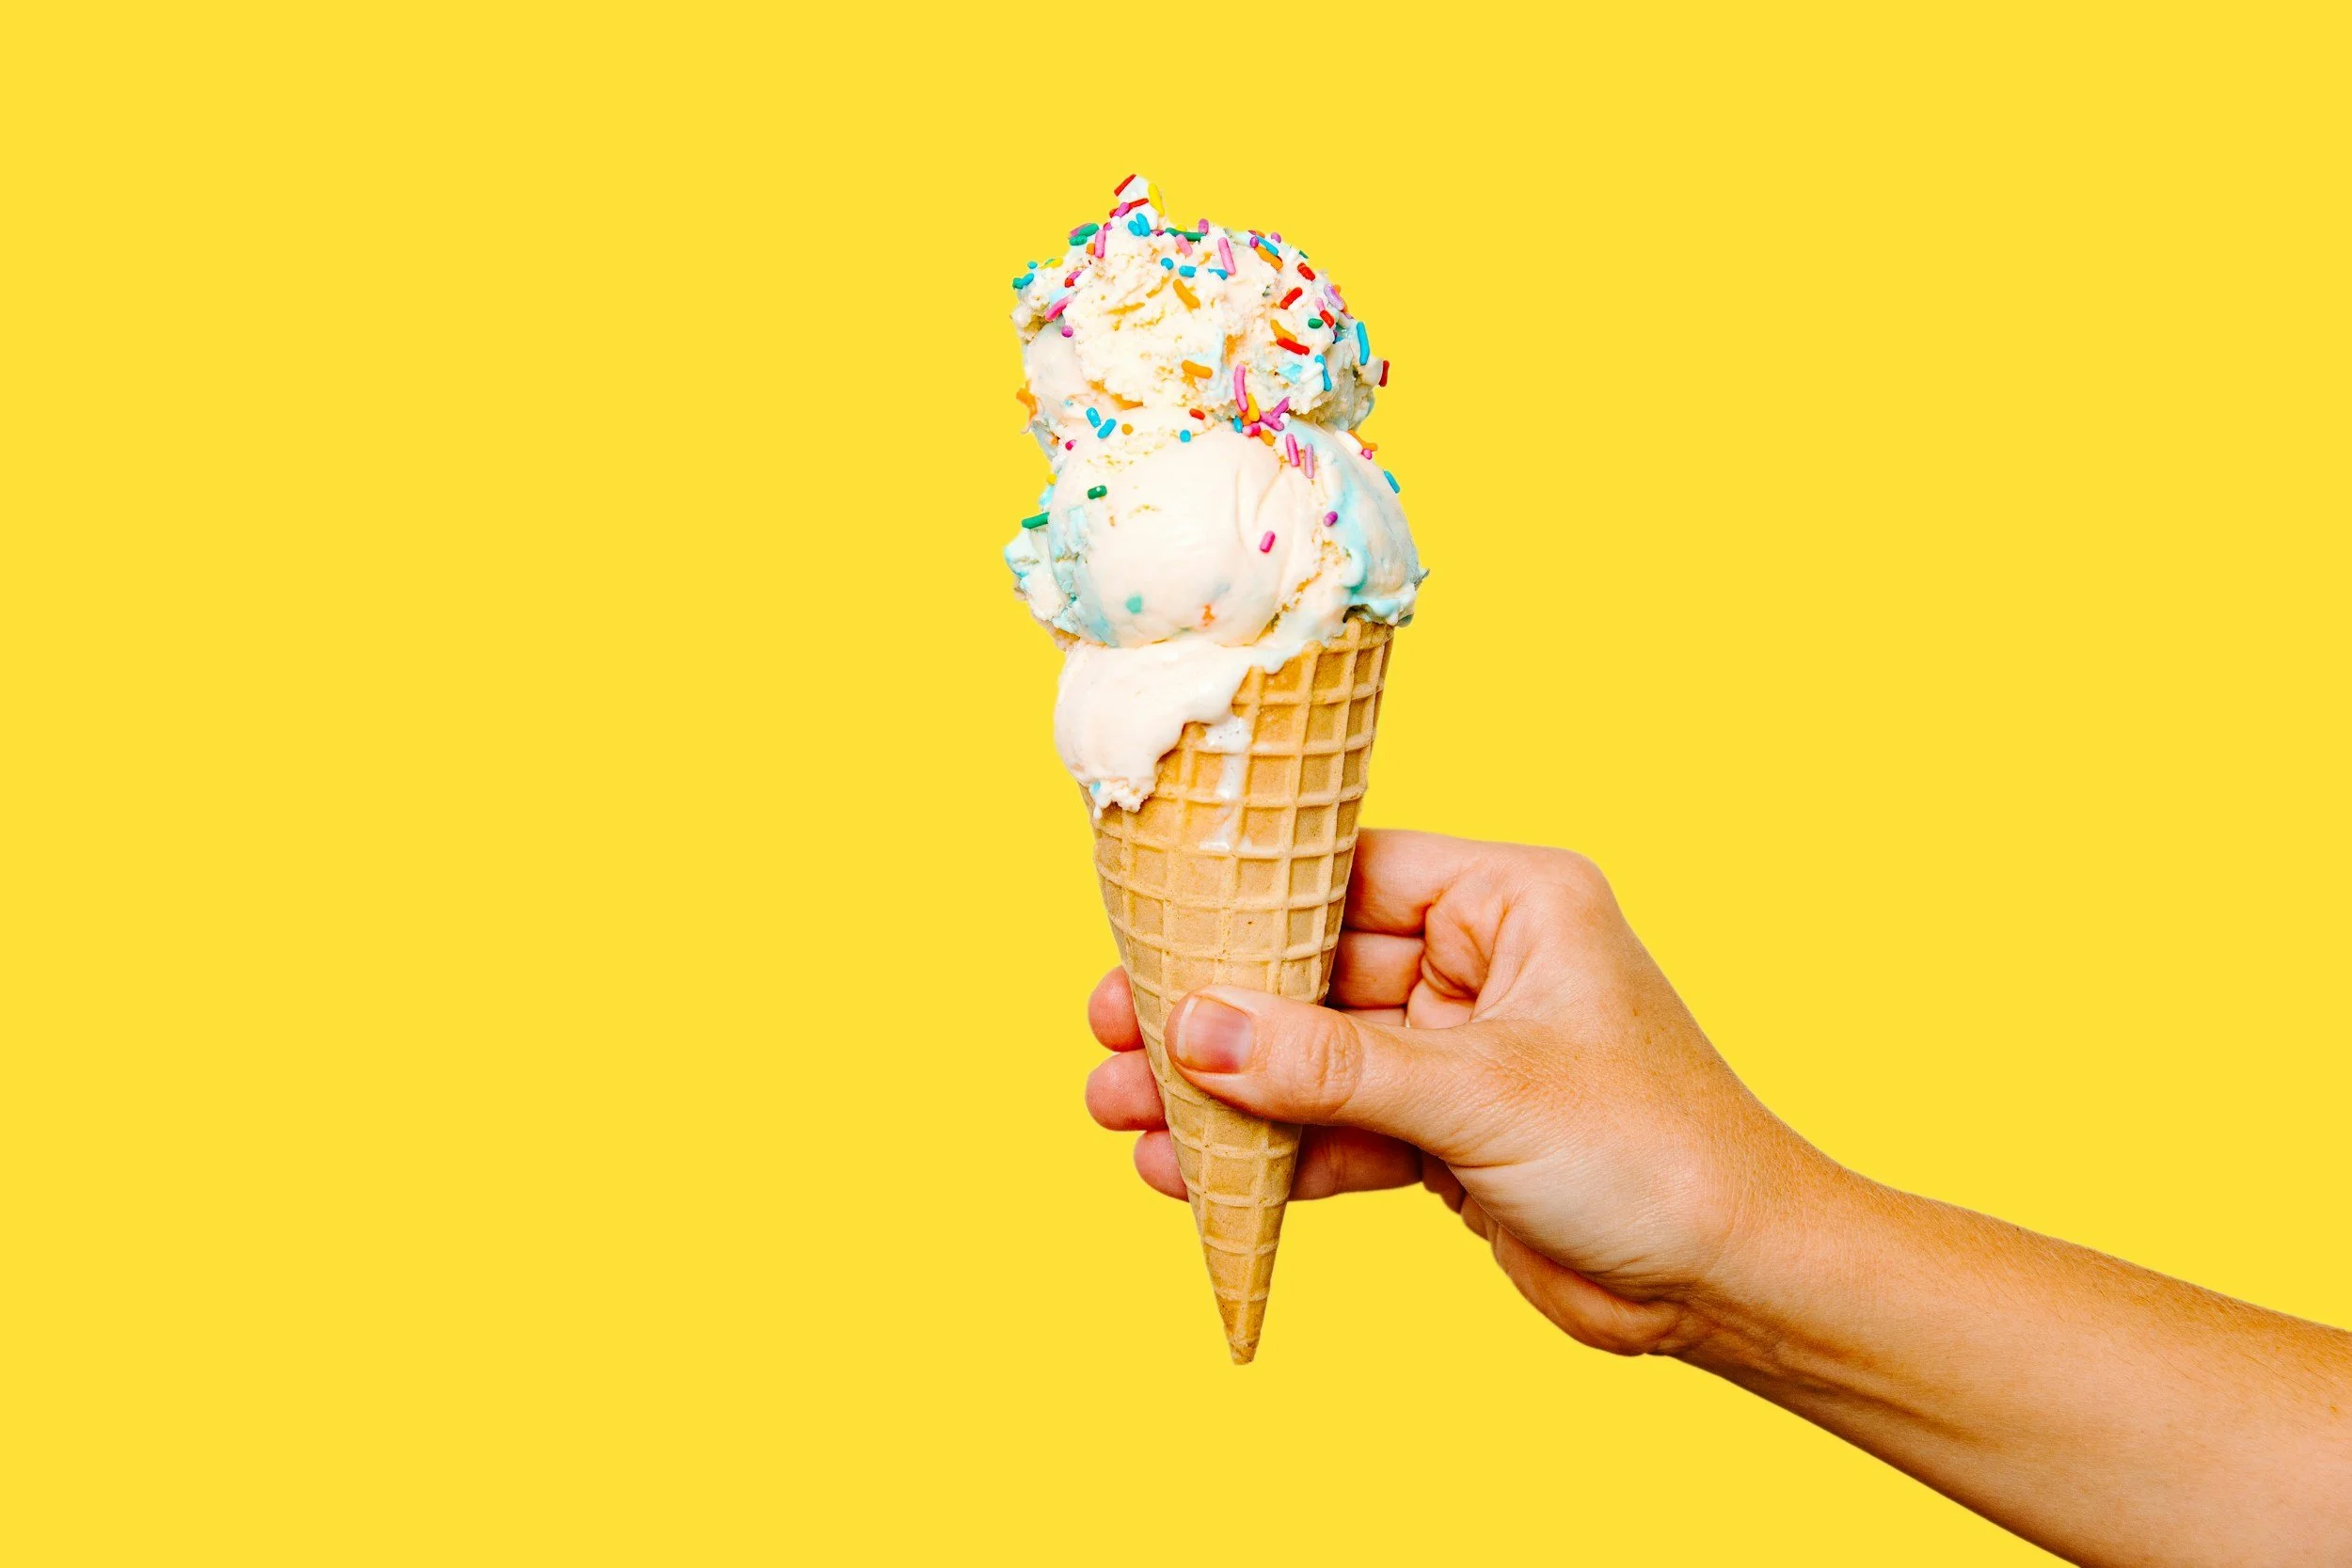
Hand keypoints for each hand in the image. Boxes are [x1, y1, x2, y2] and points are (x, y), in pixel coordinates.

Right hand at [1084, 828, 1833, 1354]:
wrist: (1734, 1284)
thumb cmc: (1654, 1152)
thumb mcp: (1479, 1095)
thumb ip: (1329, 1065)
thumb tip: (1194, 1031)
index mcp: (1510, 903)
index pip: (1348, 874)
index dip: (1244, 907)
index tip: (1150, 935)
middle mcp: (1482, 964)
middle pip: (1314, 972)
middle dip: (1214, 1015)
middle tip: (1109, 1032)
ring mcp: (1462, 1052)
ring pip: (1315, 1058)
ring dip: (1225, 1092)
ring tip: (1119, 1111)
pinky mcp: (1450, 1135)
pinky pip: (1339, 1128)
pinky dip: (1272, 1154)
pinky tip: (1192, 1173)